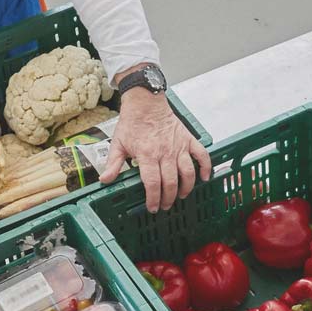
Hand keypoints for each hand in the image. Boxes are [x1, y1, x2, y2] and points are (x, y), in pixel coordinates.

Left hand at [100, 88, 212, 211]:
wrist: (145, 102)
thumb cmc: (132, 123)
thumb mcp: (117, 144)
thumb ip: (113, 164)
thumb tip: (105, 180)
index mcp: (147, 154)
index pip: (152, 183)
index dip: (153, 198)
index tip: (153, 208)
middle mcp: (165, 152)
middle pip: (170, 182)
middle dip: (168, 198)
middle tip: (165, 205)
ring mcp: (179, 146)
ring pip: (188, 172)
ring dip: (186, 187)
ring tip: (181, 196)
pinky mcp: (188, 139)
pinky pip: (202, 155)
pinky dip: (206, 167)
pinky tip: (205, 178)